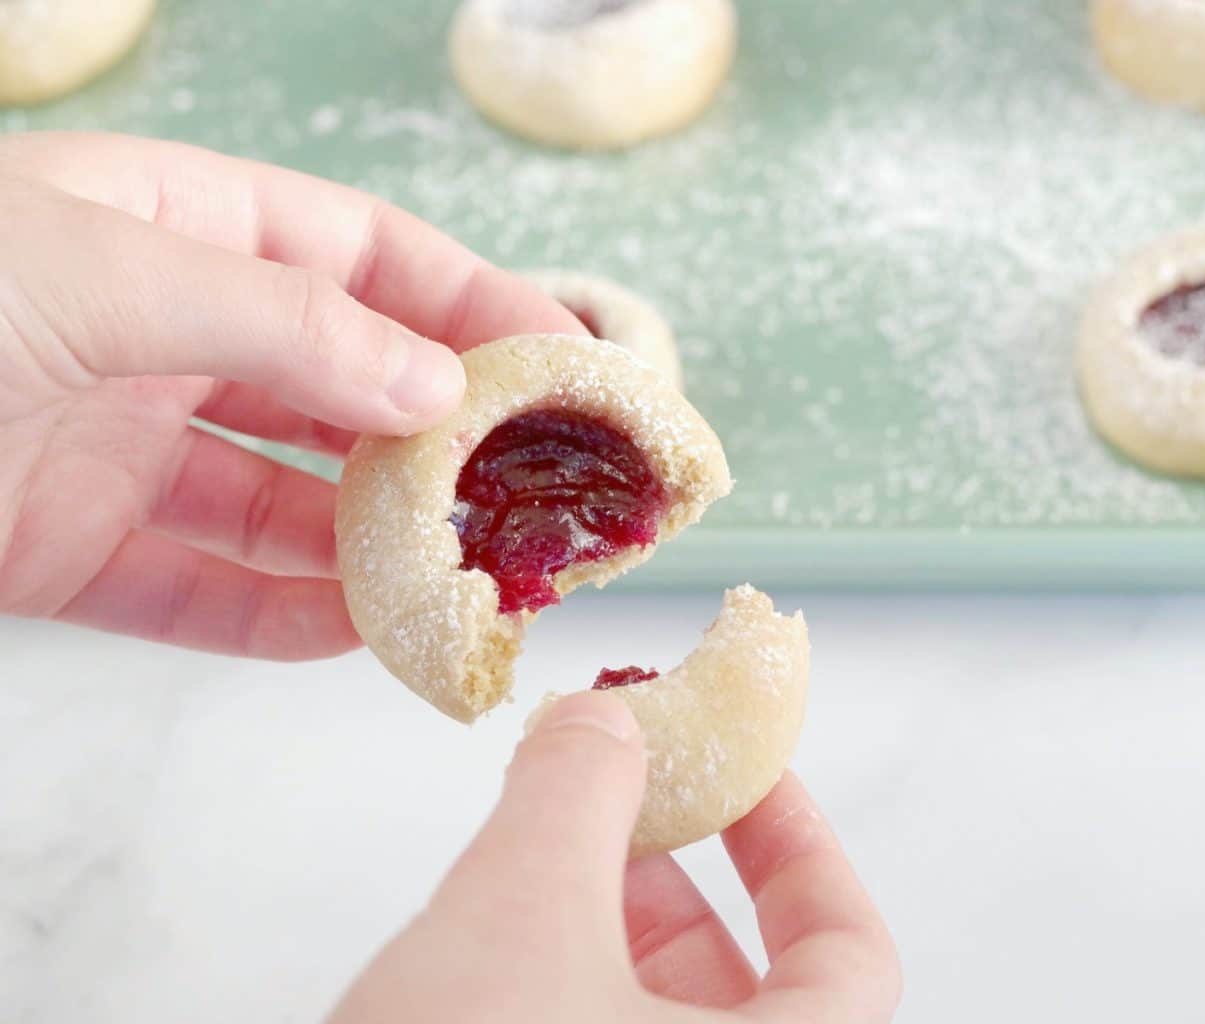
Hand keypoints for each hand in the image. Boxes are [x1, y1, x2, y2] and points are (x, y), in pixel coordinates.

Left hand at [0, 131, 581, 657]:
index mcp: (167, 228)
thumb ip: (279, 322)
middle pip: (335, 382)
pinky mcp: (63, 552)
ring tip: (466, 573)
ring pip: (278, 502)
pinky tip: (357, 632)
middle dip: (437, 432)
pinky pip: (196, 592)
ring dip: (371, 542)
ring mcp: (110, 446)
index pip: (356, 251)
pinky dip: (277, 620)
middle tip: (533, 483)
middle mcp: (154, 336)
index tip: (561, 358)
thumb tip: (433, 384)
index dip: (467, 299)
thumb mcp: (100, 268)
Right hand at [331, 693, 901, 1022]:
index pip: (852, 952)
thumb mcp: (520, 915)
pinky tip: (487, 943)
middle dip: (676, 879)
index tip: (742, 774)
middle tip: (612, 800)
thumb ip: (576, 793)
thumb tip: (604, 718)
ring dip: (604, 933)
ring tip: (534, 854)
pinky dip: (557, 993)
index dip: (800, 845)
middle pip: (750, 991)